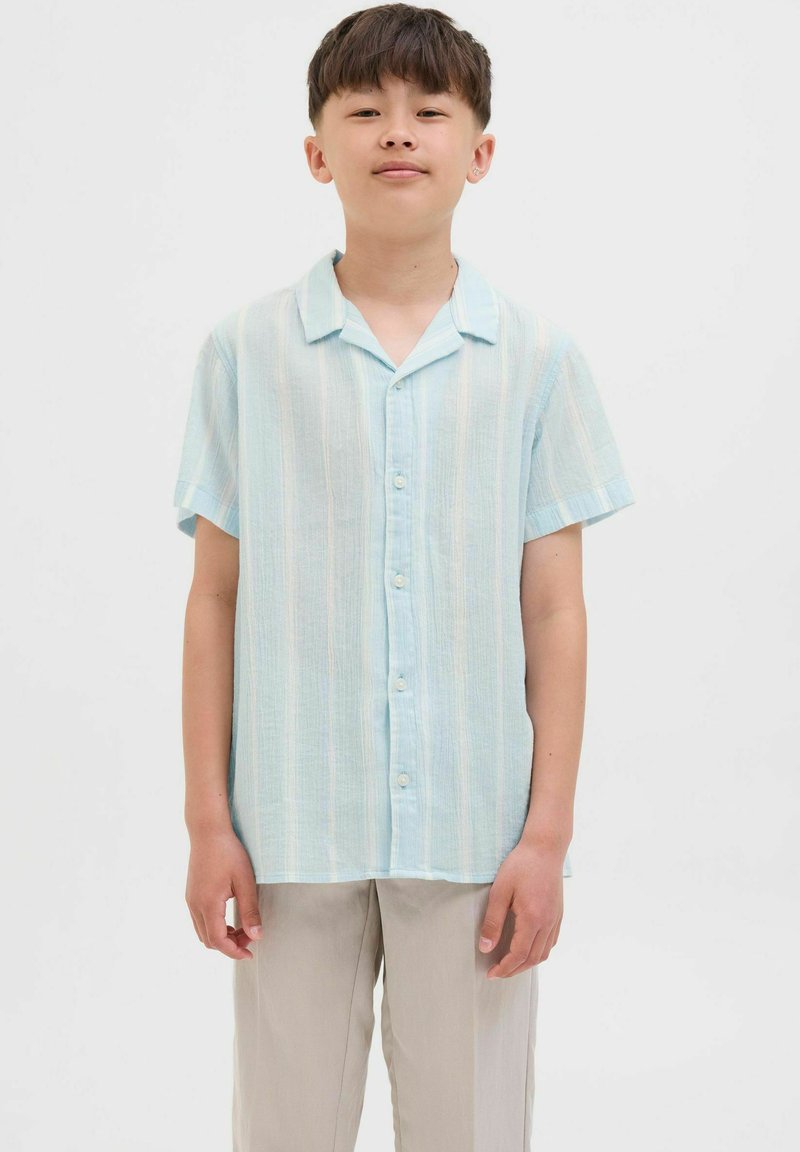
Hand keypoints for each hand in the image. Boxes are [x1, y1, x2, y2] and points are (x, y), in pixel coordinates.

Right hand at [185, 826, 263, 959]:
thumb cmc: (228, 852)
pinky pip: (199, 920)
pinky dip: (214, 926)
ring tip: (243, 928)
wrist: (208, 831)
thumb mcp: (244, 881)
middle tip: (250, 937)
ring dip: (221, 936)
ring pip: (202, 932)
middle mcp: (194, 906)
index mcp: (207, 904)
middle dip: (230, 945)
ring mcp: (190, 900)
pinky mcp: (191, 894)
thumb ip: (250, 910)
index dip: (234, 952)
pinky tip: (230, 918)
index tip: (250, 954)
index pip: (218, 941)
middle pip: (209, 940)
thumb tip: (257, 936)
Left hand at [478, 838, 563, 978]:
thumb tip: (485, 948)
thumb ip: (493, 921)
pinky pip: (551, 941)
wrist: (545, 848)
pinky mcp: (558, 913)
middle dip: (515, 970)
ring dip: (528, 963)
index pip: (518, 954)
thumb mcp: (500, 891)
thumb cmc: (520, 865)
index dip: (504, 968)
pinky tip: (528, 948)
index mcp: (533, 919)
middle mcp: (548, 923)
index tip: (491, 974)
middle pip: (533, 959)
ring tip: (511, 964)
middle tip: (498, 973)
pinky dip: (539, 951)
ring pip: (544, 953)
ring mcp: (556, 918)